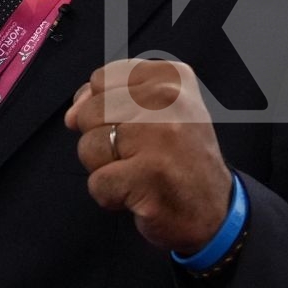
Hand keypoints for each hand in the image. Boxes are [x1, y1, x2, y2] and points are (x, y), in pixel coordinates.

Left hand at [63, 58, 232, 254]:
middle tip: (140, 154)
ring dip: (106, 169)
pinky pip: (97, 183)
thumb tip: (72, 113)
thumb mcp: (155, 111)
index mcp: (169, 77)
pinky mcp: (149, 175)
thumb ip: (109, 97)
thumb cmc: (178, 159)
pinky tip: (140, 193)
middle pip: (89, 113)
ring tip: (140, 173)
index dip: (104, 109)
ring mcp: (159, 137)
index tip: (136, 126)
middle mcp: (167, 99)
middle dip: (103, 140)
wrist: (215, 210)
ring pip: (88, 147)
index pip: (100, 79)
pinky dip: (111, 196)